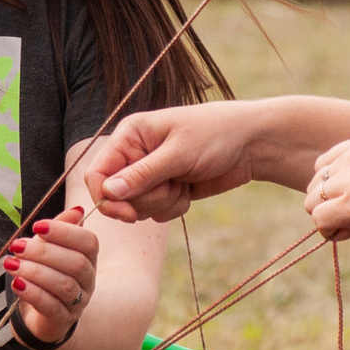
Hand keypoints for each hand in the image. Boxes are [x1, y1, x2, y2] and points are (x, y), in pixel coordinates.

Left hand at [5, 205, 96, 346]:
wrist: (41, 313)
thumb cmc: (47, 273)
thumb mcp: (50, 247)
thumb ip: (60, 229)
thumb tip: (77, 210)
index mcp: (88, 258)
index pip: (88, 242)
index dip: (64, 232)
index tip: (37, 227)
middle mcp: (88, 280)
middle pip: (75, 263)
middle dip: (43, 252)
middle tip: (17, 247)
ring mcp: (78, 302)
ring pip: (64, 285)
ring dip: (35, 272)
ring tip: (12, 265)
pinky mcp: (63, 319)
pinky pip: (51, 306)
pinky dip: (32, 293)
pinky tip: (17, 283)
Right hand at [83, 104, 266, 223]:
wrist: (251, 144)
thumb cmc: (216, 135)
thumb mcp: (179, 153)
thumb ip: (143, 174)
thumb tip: (109, 192)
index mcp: (129, 136)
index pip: (97, 173)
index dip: (107, 198)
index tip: (129, 214)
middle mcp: (134, 154)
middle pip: (117, 197)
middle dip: (146, 199)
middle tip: (172, 184)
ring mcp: (149, 174)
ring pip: (137, 208)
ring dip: (162, 203)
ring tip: (183, 182)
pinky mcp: (165, 189)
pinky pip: (156, 213)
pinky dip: (173, 207)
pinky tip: (189, 190)